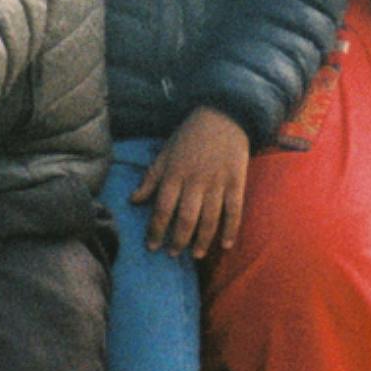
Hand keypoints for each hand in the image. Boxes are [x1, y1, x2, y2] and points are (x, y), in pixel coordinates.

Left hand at [133, 109, 250, 257]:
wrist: (224, 115)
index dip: (156, 230)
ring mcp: (218, 183)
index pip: (162, 208)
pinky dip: (231, 230)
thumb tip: (133, 200)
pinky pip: (234, 211)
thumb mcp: (165, 152)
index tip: (152, 246)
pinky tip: (226, 246)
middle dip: (178, 240)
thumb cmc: (190, 135)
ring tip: (196, 255)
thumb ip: (151, 178)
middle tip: (173, 255)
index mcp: (174, 173)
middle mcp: (195, 181)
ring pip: (210, 219)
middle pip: (186, 219)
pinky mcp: (237, 182)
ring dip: (202, 241)